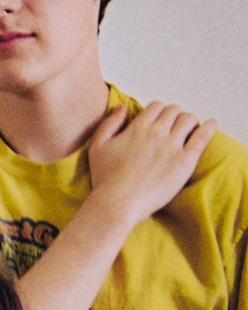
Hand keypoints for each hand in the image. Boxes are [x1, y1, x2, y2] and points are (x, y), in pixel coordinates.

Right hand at [87, 102, 215, 227]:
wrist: (118, 203)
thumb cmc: (105, 178)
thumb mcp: (98, 146)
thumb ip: (110, 123)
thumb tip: (121, 107)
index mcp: (137, 128)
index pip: (156, 107)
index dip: (158, 111)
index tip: (158, 120)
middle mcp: (156, 132)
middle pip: (174, 110)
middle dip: (174, 115)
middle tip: (173, 125)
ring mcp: (172, 146)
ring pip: (189, 119)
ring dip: (189, 120)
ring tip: (188, 129)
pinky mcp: (185, 161)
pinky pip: (202, 137)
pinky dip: (209, 127)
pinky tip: (211, 125)